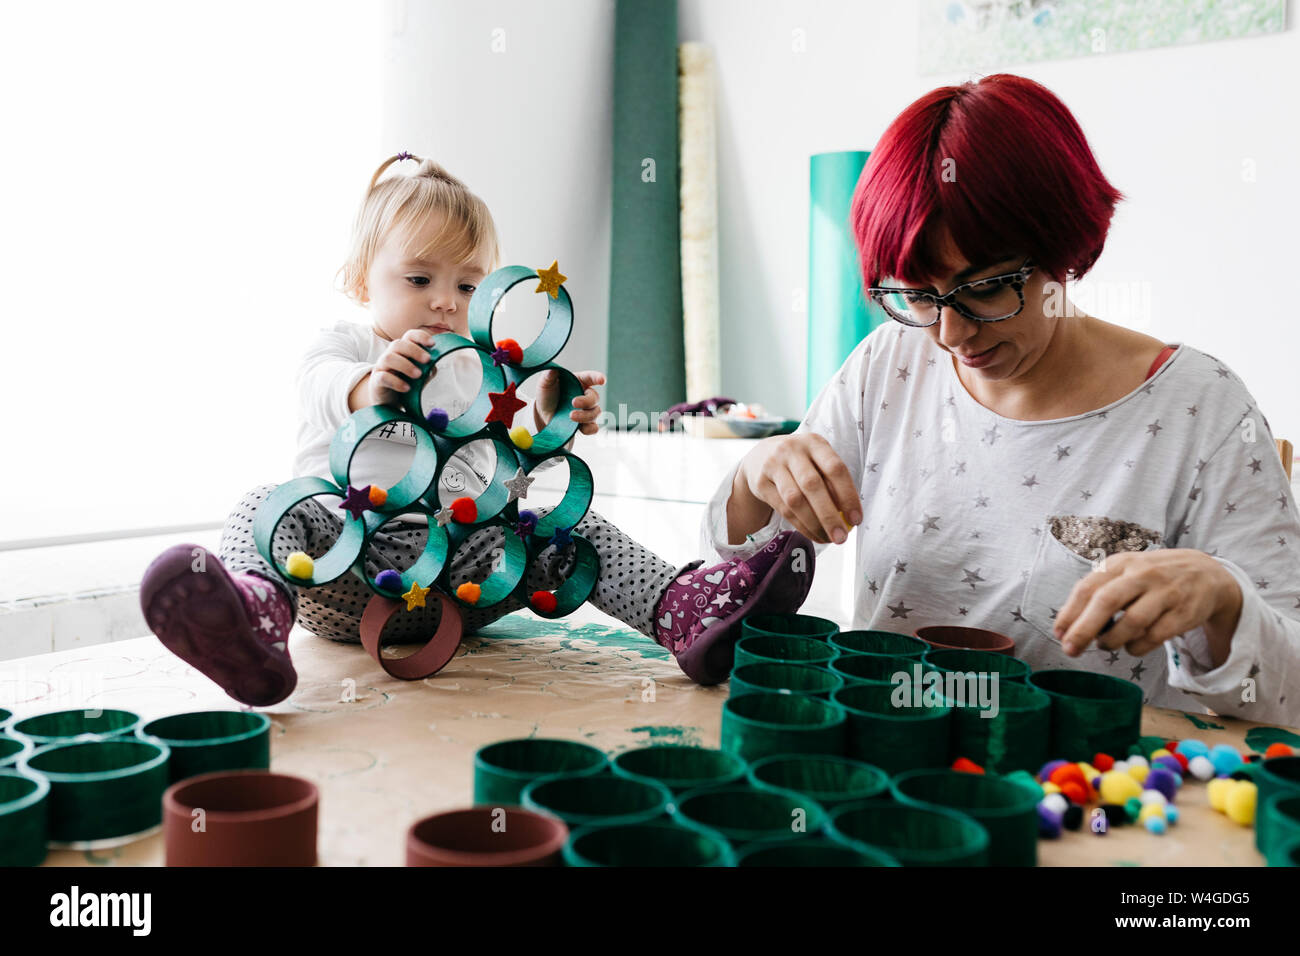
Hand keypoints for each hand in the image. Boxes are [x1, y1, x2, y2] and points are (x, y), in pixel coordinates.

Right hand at [369, 329, 434, 406]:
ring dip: (405, 365)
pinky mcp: (376, 381)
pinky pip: (383, 377)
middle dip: (414, 350)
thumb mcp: (419, 375)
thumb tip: (432, 367)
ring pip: (389, 358)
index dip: (420, 336)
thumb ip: (427, 370)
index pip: (409, 336)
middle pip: (398, 344)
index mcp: (403, 350)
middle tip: (427, 360)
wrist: (389, 400)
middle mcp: (390, 354)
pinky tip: (407, 388)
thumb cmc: (405, 382)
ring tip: (418, 375)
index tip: (432, 344)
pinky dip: (396, 382)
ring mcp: (382, 367)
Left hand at [535, 369, 605, 435]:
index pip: (591, 377)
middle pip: (595, 398)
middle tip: (573, 403)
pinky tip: (580, 427)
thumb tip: (552, 369)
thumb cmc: (547, 395)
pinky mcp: (585, 424)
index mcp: (579, 381)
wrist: (543, 415)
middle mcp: (585, 395)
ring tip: (570, 416)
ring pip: (595, 413)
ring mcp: (587, 410)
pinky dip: (589, 429)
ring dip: (585, 416)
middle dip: (586, 401)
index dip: (598, 378)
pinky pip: (594, 428)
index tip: (602, 380)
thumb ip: (549, 375)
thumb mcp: (545, 383)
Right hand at [737, 432, 860, 544]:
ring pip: (795, 500)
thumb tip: (850, 515)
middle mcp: (792, 450)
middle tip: (841, 537)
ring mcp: (773, 465)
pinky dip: (801, 526)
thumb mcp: (817, 460)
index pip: (835, 468)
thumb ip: (833, 481)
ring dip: (814, 524)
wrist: (760, 456)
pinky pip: (783, 509)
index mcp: (814, 442)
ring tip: (828, 539)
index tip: (856, 519)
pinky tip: (813, 534)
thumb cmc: (800, 461)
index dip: (848, 495)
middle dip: (829, 516)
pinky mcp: (760, 483)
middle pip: (812, 485)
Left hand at [1053, 549, 1242, 664]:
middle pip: (1107, 601)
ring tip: (1105, 645)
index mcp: (1120, 563)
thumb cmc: (1151, 578)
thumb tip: (1067, 627)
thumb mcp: (1124, 573)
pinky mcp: (1184, 612)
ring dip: (1112, 641)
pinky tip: (1132, 646)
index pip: (1088, 587)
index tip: (1059, 634)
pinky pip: (1155, 636)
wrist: (1206, 573)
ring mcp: (1165, 592)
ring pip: (1132, 622)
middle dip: (1084, 629)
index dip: (1070, 613)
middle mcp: (1142, 574)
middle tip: (1070, 650)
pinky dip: (1137, 647)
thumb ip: (1097, 593)